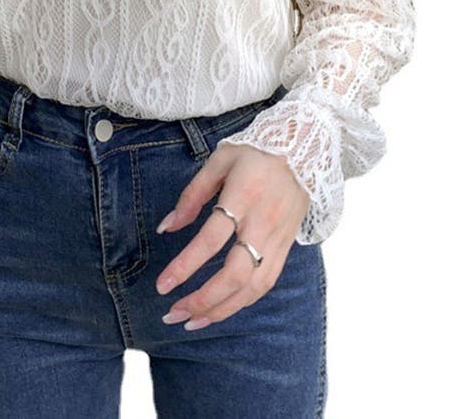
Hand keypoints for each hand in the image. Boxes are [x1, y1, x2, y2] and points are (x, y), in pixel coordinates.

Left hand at [154, 142, 310, 329]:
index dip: (185, 265)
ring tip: (193, 321)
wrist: (306, 148)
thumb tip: (167, 227)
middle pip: (235, 274)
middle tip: (174, 313)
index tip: (162, 285)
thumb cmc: (256, 152)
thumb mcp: (219, 160)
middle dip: (203, 299)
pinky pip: (267, 282)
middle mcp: (263, 222)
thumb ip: (192, 195)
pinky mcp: (287, 246)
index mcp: (243, 196)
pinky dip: (243, 301)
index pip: (211, 239)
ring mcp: (278, 238)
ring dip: (222, 309)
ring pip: (253, 287)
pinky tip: (223, 308)